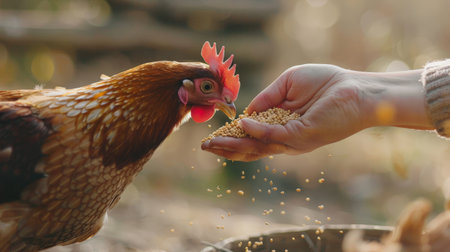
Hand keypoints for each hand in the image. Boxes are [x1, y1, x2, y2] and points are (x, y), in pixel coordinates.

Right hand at [201, 64, 430, 160]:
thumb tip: (246, 112)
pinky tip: (241, 124)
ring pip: (258, 148)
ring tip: (212, 145)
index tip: (212, 138)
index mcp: (281, 126)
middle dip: (227, 148)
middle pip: (251, 148)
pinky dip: (256, 130)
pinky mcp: (303, 136)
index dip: (232, 138)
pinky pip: (274, 135)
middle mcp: (285, 138)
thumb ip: (266, 98)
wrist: (356, 88)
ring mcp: (294, 140)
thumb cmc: (326, 83)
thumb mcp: (287, 84)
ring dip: (233, 146)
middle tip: (205, 148)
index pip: (252, 137)